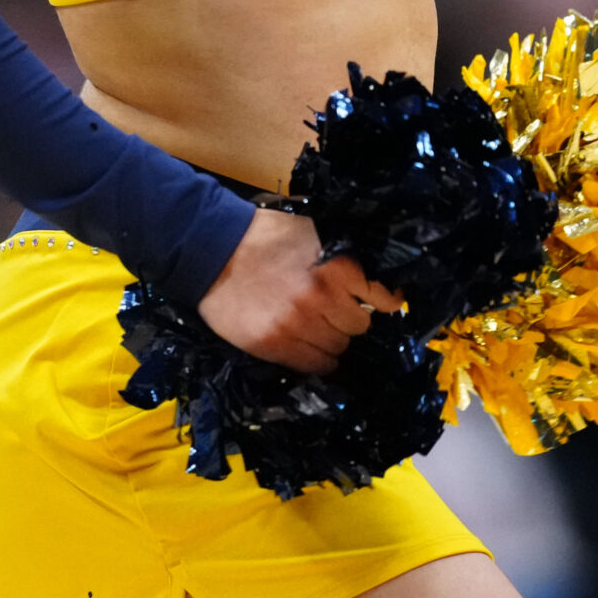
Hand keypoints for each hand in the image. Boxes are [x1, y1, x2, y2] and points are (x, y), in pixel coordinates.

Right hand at [196, 208, 403, 375]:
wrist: (212, 251)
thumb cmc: (264, 236)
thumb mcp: (313, 232)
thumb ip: (343, 253)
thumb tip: (372, 272)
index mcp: (337, 265)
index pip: (382, 297)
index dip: (385, 300)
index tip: (382, 301)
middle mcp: (323, 298)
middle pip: (359, 325)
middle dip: (349, 317)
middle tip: (333, 308)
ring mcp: (300, 325)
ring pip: (338, 347)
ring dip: (332, 338)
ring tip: (314, 325)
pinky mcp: (277, 346)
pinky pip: (317, 366)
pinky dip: (318, 359)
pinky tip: (307, 345)